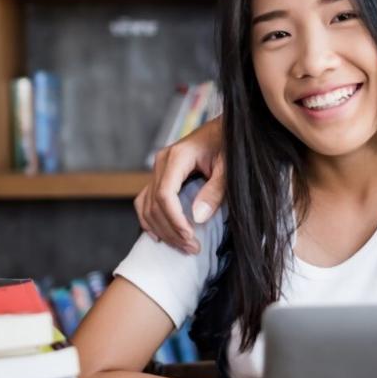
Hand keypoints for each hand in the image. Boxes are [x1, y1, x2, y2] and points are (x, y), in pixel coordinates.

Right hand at [134, 118, 225, 253]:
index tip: (190, 237)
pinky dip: (149, 220)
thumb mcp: (229, 167)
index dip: (174, 220)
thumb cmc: (231, 145)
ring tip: (183, 246)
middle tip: (192, 249)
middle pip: (154, 204)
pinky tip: (159, 236)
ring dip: (162, 230)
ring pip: (147, 206)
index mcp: (177, 156)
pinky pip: (146, 201)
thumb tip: (197, 217)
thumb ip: (215, 190)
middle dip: (171, 230)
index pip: (165, 195)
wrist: (228, 129)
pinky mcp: (161, 177)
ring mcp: (158, 169)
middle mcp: (162, 162)